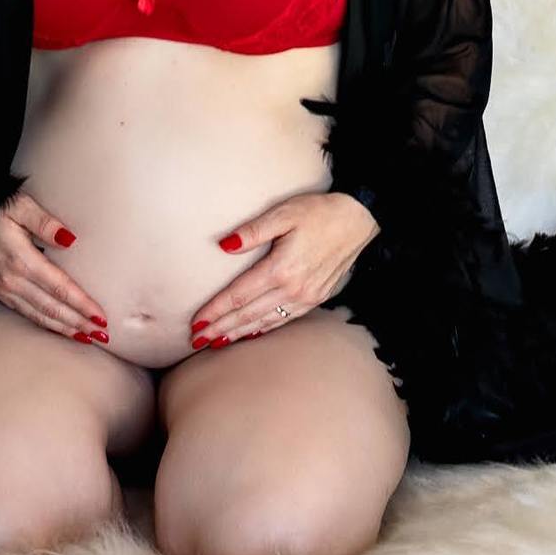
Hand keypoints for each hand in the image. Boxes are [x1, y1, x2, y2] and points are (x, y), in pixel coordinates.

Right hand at [0, 190, 109, 344]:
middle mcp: (12, 280)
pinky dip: (43, 323)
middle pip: (51, 308)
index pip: (59, 289)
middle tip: (102, 335)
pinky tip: (56, 327)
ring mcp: (2, 288)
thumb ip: (45, 222)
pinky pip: (24, 313)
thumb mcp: (18, 204)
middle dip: (78, 323)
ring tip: (85, 337)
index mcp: (21, 260)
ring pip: (38, 315)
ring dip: (63, 328)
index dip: (82, 304)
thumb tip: (70, 239)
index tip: (101, 316)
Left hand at [189, 192, 380, 348]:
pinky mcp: (316, 298)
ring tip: (217, 342)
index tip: (196, 323)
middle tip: (197, 340)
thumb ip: (252, 231)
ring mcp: (307, 297)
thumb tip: (224, 245)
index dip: (215, 310)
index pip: (239, 296)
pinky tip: (251, 333)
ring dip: (239, 333)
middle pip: (248, 314)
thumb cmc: (318, 212)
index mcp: (281, 268)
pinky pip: (284, 320)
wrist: (358, 219)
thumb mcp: (283, 213)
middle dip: (220, 328)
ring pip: (265, 322)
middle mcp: (293, 289)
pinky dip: (264, 329)